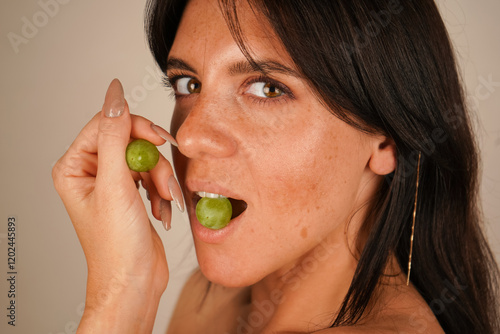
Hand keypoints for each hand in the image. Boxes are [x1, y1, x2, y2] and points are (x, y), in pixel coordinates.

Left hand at [52, 79, 180, 331]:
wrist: (135, 280)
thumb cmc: (116, 244)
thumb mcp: (115, 185)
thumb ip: (115, 136)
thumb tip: (115, 95)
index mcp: (75, 167)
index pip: (106, 125)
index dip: (135, 128)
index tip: (159, 139)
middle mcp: (91, 172)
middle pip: (130, 140)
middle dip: (152, 161)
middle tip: (163, 178)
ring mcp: (113, 183)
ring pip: (146, 159)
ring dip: (161, 180)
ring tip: (164, 202)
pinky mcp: (131, 194)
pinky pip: (153, 176)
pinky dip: (162, 191)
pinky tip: (162, 211)